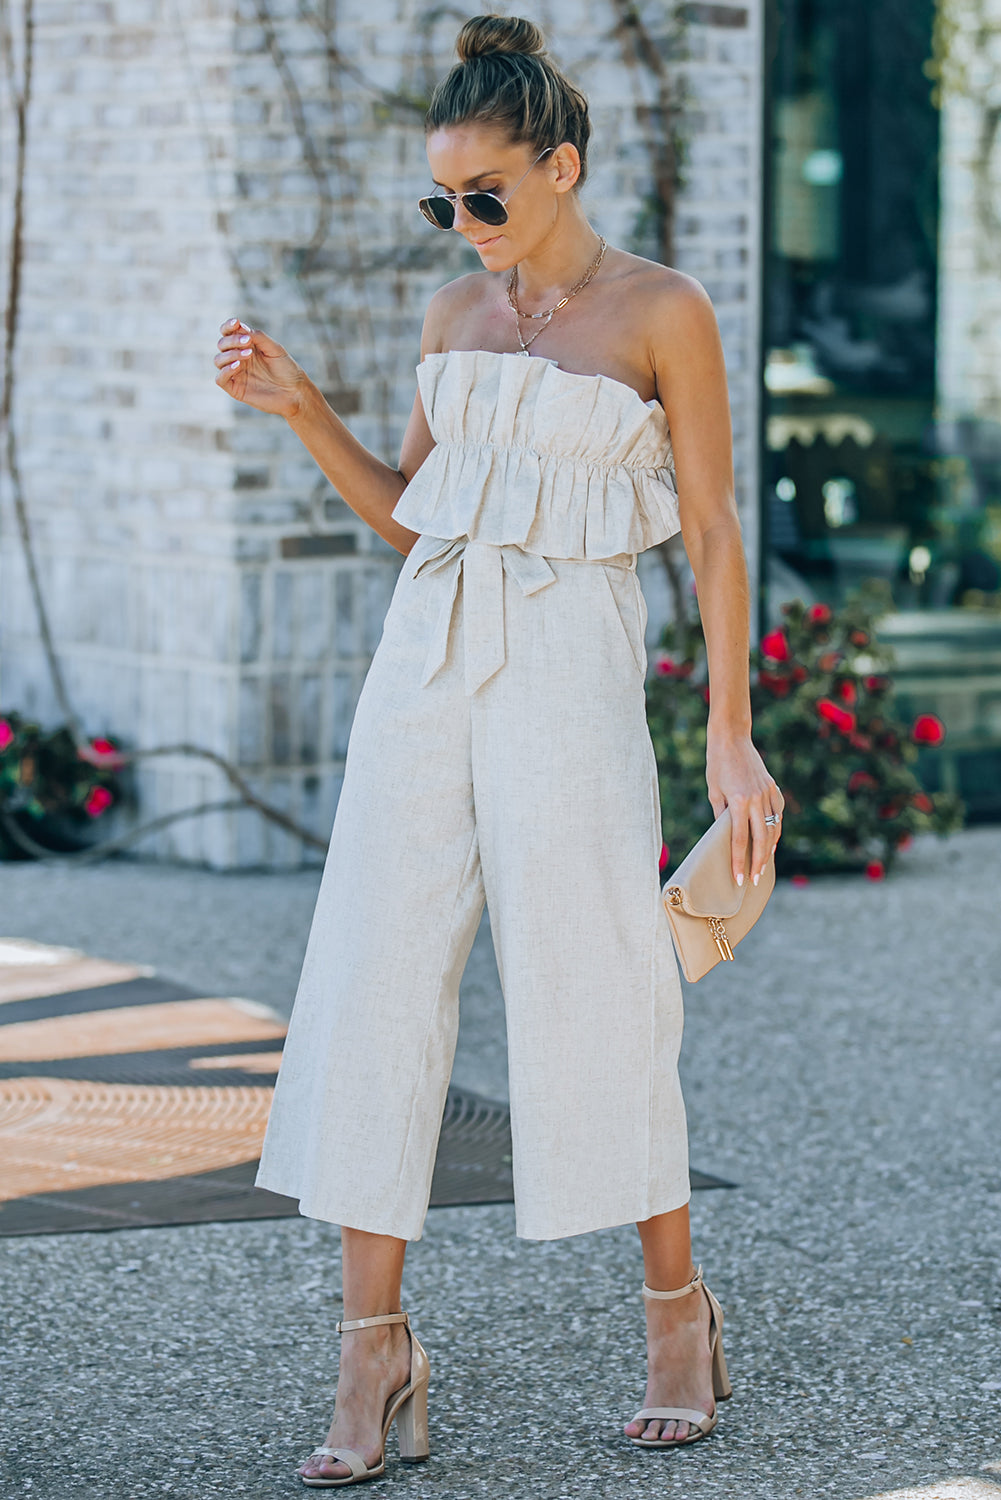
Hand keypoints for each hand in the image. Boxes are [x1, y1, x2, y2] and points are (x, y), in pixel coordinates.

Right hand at [213, 316, 308, 418]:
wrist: (295, 392)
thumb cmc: (286, 369)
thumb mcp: (274, 348)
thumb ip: (258, 337)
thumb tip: (240, 328)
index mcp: (246, 346)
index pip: (228, 333)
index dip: (228, 326)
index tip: (236, 323)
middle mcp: (238, 358)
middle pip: (222, 344)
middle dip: (233, 340)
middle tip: (249, 342)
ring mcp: (236, 374)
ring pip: (218, 360)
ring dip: (230, 354)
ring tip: (248, 354)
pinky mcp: (235, 389)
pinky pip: (220, 379)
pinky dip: (225, 370)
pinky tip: (237, 365)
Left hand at [705, 729, 783, 887]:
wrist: (732, 737)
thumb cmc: (717, 764)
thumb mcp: (713, 791)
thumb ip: (721, 816)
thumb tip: (726, 837)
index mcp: (738, 801)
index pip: (740, 839)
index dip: (739, 861)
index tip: (738, 879)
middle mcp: (756, 798)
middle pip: (761, 839)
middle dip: (758, 862)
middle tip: (754, 880)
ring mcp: (767, 792)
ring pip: (773, 827)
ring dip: (769, 849)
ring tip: (763, 866)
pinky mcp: (772, 787)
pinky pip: (777, 813)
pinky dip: (776, 828)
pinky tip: (772, 841)